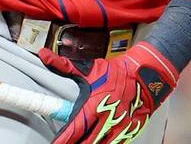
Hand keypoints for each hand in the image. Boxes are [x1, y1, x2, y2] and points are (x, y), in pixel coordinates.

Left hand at [40, 42, 177, 143]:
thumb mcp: (90, 68)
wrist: (147, 75)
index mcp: (95, 104)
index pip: (76, 127)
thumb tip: (43, 55)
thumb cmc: (117, 72)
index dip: (64, 139)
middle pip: (88, 141)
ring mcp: (120, 126)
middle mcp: (107, 118)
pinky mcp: (130, 131)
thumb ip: (64, 65)